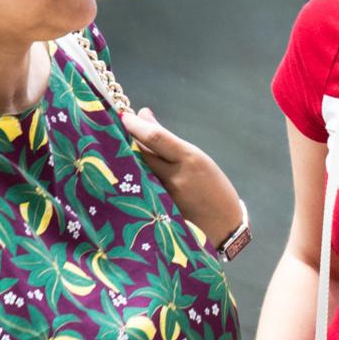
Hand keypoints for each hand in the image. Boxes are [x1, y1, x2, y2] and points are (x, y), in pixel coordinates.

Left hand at [122, 107, 245, 245]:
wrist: (224, 226)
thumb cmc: (213, 188)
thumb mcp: (197, 158)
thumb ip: (167, 138)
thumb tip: (143, 114)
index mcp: (189, 159)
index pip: (155, 137)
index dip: (134, 124)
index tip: (122, 115)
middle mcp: (175, 177)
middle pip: (140, 153)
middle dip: (125, 140)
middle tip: (114, 130)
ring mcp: (165, 196)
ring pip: (138, 171)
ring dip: (126, 159)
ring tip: (117, 150)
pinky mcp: (158, 211)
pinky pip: (140, 188)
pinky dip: (132, 177)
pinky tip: (125, 173)